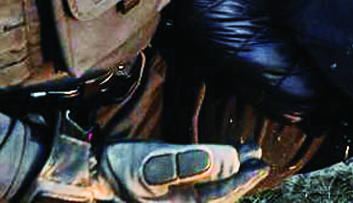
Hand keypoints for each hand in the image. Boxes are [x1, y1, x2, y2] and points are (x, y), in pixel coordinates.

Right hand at [33, 125, 266, 202]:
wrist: (92, 173)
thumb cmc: (120, 168)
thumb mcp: (152, 163)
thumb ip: (186, 163)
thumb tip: (221, 160)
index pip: (220, 197)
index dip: (242, 180)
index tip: (260, 163)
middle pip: (220, 196)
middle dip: (241, 177)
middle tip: (260, 158)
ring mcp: (177, 200)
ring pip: (212, 190)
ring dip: (231, 173)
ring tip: (248, 153)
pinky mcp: (172, 191)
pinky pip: (201, 185)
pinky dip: (216, 172)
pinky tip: (224, 158)